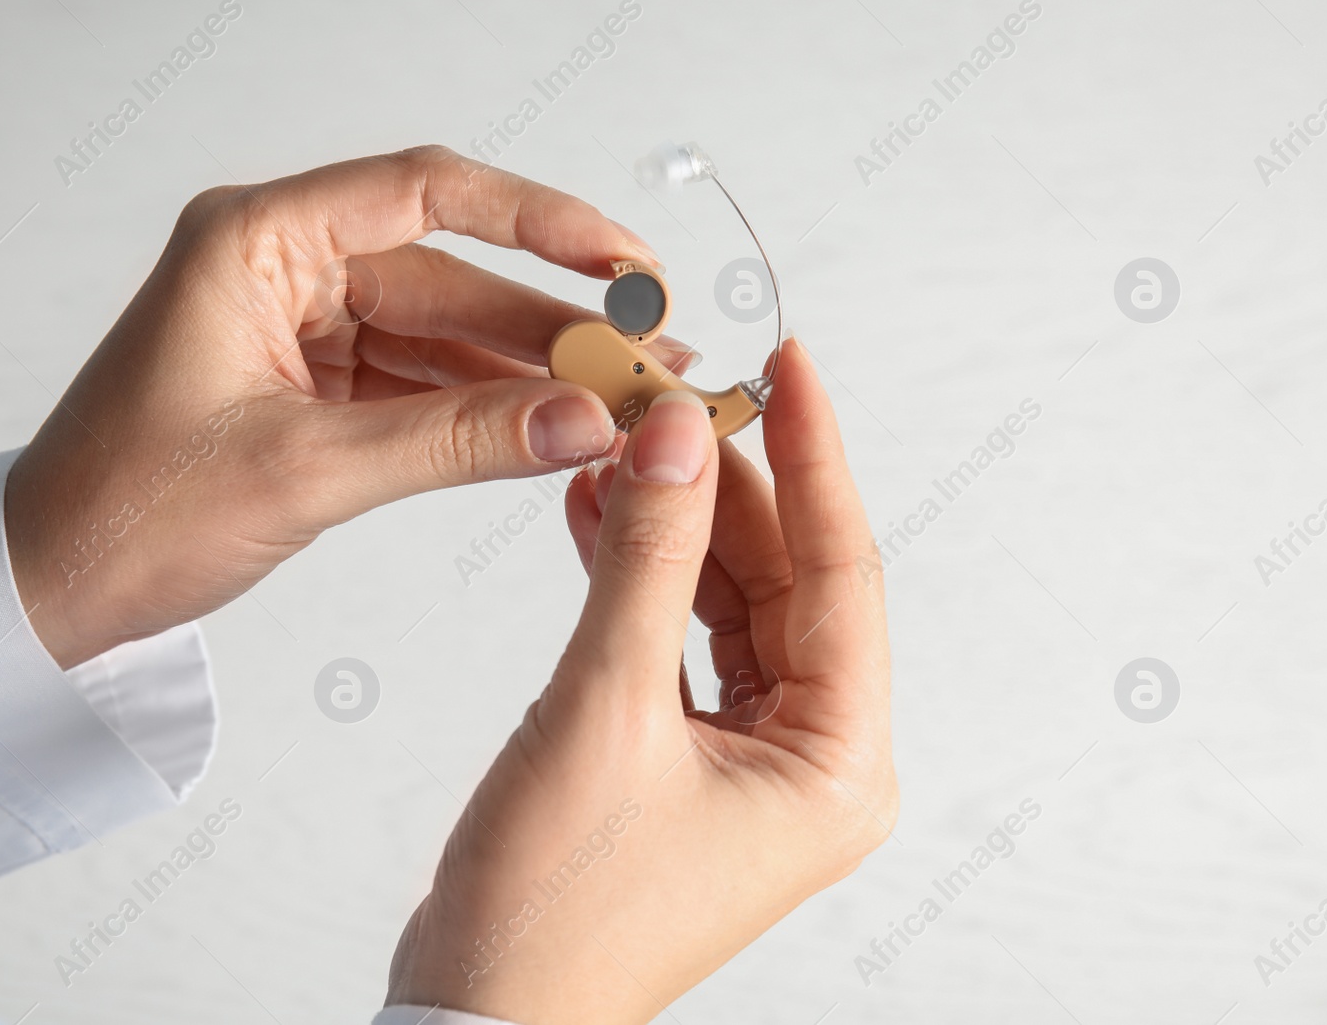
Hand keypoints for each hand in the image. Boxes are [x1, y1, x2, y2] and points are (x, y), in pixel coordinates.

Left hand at [4, 146, 691, 667]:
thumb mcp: (306, 470)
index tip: (626, 262)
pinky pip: (418, 379)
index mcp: (254, 240)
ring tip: (626, 395)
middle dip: (552, 318)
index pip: (424, 194)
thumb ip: (456, 440)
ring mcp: (297, 324)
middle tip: (651, 355)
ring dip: (529, 366)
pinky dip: (483, 406)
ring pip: (443, 329)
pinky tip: (555, 424)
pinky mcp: (310, 381)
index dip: (540, 220)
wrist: (48, 590)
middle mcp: (280, 264)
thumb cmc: (125, 514)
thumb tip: (584, 418)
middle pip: (449, 271)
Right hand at [385, 340, 895, 1023]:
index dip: (814, 457)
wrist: (485, 1013)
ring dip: (679, 526)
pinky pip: (686, 640)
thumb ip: (647, 558)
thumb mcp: (606, 705)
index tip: (792, 366)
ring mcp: (752, 761)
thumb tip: (675, 436)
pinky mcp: (691, 759)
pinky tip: (603, 515)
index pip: (842, 571)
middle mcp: (812, 760)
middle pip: (786, 580)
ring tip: (625, 442)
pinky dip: (646, 578)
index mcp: (835, 762)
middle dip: (729, 485)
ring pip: (733, 603)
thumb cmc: (557, 907)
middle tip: (676, 393)